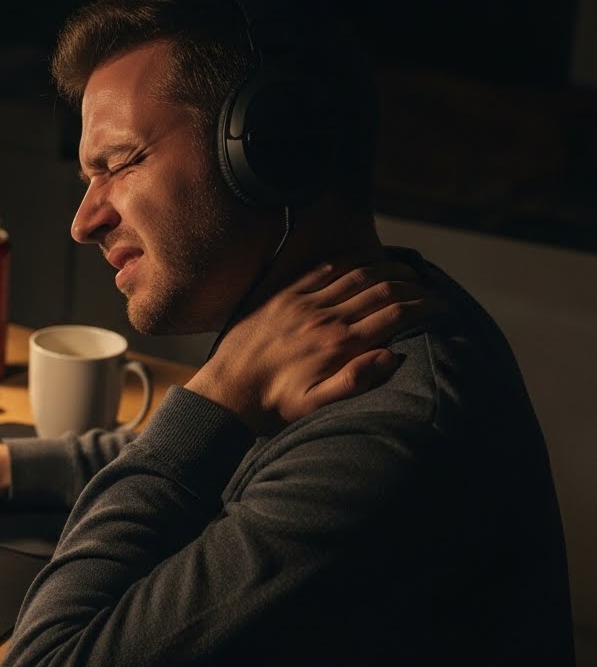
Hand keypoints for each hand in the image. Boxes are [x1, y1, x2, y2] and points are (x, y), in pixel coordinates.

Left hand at [186, 260, 445, 434]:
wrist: (227, 392)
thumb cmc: (274, 406)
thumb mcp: (317, 406)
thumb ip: (357, 382)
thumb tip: (392, 356)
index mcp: (339, 345)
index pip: (395, 315)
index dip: (424, 307)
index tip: (440, 306)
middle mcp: (324, 317)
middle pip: (381, 289)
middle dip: (411, 284)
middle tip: (429, 286)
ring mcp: (302, 302)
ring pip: (356, 273)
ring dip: (386, 267)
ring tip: (407, 268)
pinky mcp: (281, 294)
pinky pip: (322, 268)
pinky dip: (349, 260)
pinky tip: (364, 260)